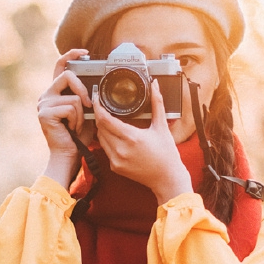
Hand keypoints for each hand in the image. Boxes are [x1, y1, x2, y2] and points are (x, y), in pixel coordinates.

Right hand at [38, 50, 93, 187]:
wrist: (68, 155)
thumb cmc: (78, 136)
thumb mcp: (86, 112)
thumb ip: (87, 97)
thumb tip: (98, 86)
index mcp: (55, 92)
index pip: (60, 66)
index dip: (71, 55)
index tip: (84, 52)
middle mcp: (46, 95)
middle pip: (68, 76)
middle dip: (83, 90)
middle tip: (88, 106)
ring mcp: (43, 103)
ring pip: (73, 96)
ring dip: (81, 113)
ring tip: (76, 125)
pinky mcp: (45, 113)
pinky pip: (70, 107)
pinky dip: (76, 120)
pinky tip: (71, 129)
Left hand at [93, 80, 192, 204]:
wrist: (167, 179)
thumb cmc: (167, 154)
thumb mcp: (162, 126)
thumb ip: (157, 103)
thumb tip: (154, 85)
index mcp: (132, 138)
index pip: (105, 119)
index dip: (98, 107)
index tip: (96, 98)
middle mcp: (121, 150)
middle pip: (100, 127)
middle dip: (99, 116)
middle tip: (102, 106)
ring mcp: (116, 160)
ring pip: (100, 138)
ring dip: (102, 128)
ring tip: (108, 119)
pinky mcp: (115, 167)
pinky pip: (105, 149)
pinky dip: (107, 140)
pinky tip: (115, 135)